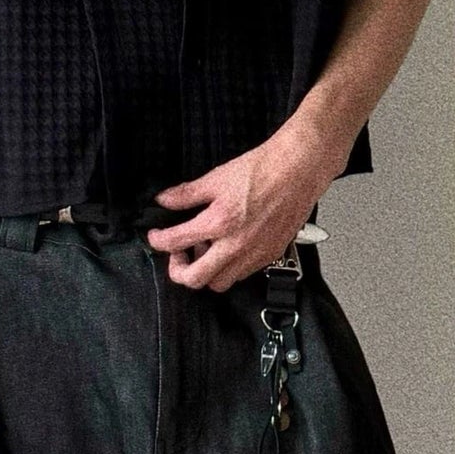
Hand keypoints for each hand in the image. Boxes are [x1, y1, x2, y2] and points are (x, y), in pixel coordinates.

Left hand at [144, 137, 320, 290]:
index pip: (174, 243)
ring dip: (206, 272)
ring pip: (220, 283)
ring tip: (205, 249)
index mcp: (218, 223)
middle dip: (179, 270)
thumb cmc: (263, 170)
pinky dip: (229, 268)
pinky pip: (242, 275)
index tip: (156, 237)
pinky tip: (227, 248)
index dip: (157, 241)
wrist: (298, 170)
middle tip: (178, 254)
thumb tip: (165, 200)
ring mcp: (254, 254)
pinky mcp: (269, 256)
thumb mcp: (216, 177)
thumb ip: (186, 194)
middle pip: (196, 279)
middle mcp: (236, 245)